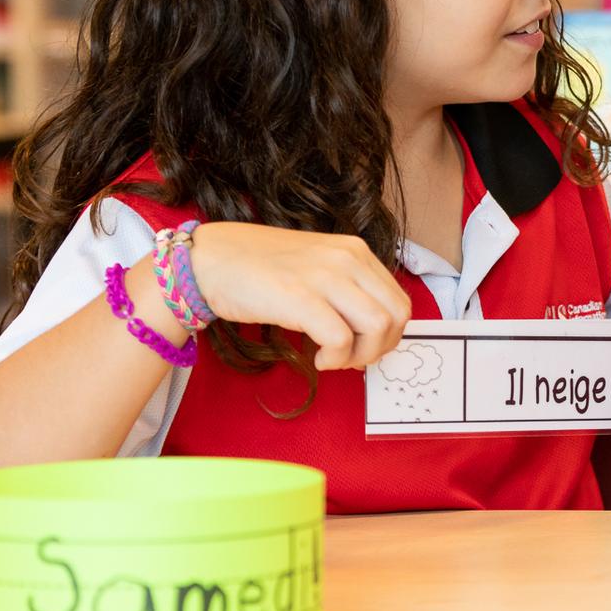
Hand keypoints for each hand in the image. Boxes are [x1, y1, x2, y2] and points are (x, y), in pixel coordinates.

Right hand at [184, 222, 412, 369]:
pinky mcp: (300, 298)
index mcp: (355, 251)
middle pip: (397, 315)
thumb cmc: (259, 268)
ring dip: (360, 355)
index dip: (389, 334)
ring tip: (333, 359)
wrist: (210, 260)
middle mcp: (347, 259)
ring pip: (378, 327)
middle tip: (352, 358)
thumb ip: (347, 288)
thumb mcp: (318, 266)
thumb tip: (372, 330)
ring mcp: (325, 277)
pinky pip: (341, 340)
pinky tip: (317, 359)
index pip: (400, 300)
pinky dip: (335, 359)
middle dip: (381, 348)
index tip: (364, 346)